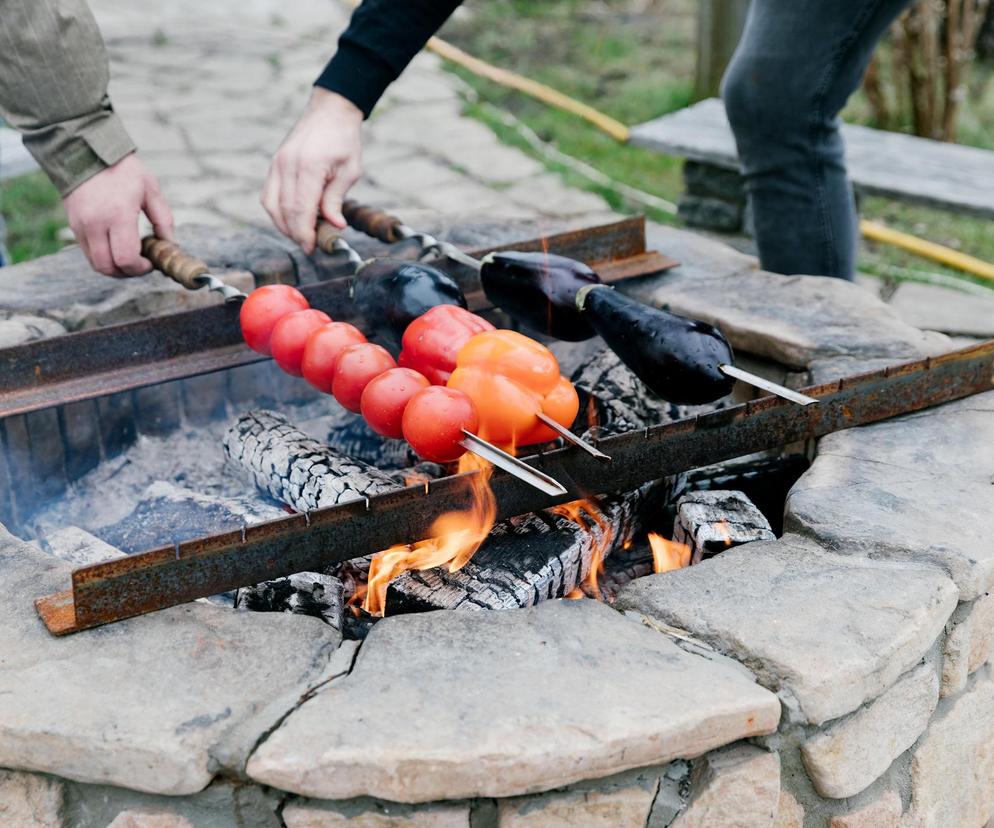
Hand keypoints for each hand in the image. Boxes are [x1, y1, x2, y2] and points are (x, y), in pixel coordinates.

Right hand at [62, 153, 173, 277]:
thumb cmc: (122, 170)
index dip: (141, 268)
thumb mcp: (150, 189)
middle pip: (108, 268)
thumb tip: (170, 244)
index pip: (126, 258)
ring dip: (115, 268)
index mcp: (118, 215)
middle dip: (128, 273)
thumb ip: (163, 219)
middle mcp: (96, 223)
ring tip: (130, 258)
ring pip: (96, 264)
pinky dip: (103, 257)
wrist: (85, 152)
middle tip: (141, 265)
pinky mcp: (73, 226)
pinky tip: (116, 247)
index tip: (150, 263)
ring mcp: (81, 226)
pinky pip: (87, 252)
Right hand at [262, 88, 362, 254]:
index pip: (300, 210)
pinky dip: (277, 211)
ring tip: (302, 235)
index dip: (304, 234)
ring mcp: (277, 164)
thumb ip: (336, 199)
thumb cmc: (343, 141)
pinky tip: (292, 219)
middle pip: (284, 211)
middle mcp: (287, 165)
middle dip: (295, 233)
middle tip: (309, 246)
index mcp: (308, 167)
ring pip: (271, 205)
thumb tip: (334, 226)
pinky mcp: (274, 164)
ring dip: (284, 225)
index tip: (312, 248)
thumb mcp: (350, 171)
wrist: (330, 111)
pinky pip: (268, 195)